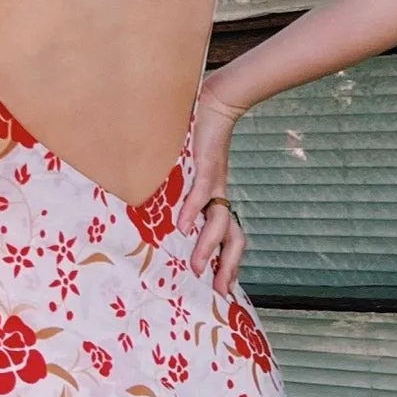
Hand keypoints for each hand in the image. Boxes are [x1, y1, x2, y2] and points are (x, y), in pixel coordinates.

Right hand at [179, 86, 246, 297]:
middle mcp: (220, 197)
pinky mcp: (206, 166)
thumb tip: (163, 214)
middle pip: (233, 238)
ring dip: (208, 247)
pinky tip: (182, 225)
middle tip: (219, 292)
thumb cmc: (200, 141)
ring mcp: (215, 184)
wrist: (217, 104)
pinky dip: (193, 210)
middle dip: (226, 266)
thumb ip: (181, 193)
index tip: (224, 289)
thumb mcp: (191, 174)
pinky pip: (202, 193)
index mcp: (218, 201)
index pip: (231, 238)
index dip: (230, 263)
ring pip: (219, 222)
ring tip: (195, 267)